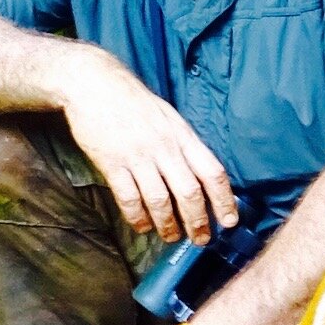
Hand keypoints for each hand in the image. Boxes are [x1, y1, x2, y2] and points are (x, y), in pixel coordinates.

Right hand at [59, 54, 237, 242]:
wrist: (95, 85)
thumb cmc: (136, 104)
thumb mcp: (170, 118)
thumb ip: (185, 145)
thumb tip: (203, 177)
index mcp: (183, 136)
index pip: (212, 172)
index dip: (224, 200)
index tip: (230, 222)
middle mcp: (165, 147)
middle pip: (189, 192)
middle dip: (198, 221)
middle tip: (200, 239)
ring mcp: (138, 155)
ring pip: (160, 200)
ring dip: (168, 224)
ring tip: (171, 237)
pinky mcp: (111, 162)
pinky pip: (129, 197)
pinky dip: (138, 217)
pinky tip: (143, 226)